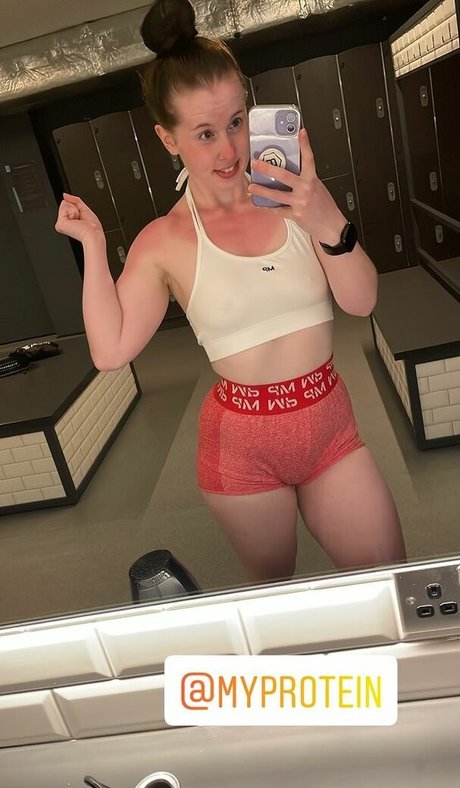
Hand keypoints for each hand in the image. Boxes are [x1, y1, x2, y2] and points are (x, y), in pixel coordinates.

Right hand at [55, 193, 103, 244]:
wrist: (93, 234)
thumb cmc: (92, 228)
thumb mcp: (84, 209)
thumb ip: (74, 200)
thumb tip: (64, 195)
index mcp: (68, 221)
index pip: (68, 204)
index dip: (76, 207)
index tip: (81, 216)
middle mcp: (63, 223)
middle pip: (65, 203)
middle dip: (75, 208)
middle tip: (80, 218)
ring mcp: (60, 224)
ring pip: (64, 204)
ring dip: (75, 210)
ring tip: (78, 220)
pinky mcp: (59, 224)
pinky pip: (64, 207)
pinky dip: (73, 211)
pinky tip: (75, 221)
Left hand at [248, 128, 345, 244]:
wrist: (332, 226)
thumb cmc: (325, 206)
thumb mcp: (317, 188)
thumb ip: (304, 180)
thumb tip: (288, 173)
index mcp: (313, 179)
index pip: (309, 158)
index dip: (305, 144)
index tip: (301, 132)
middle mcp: (306, 189)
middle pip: (284, 175)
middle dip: (267, 168)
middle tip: (256, 163)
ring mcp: (300, 202)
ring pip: (276, 195)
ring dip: (262, 191)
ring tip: (252, 187)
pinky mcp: (295, 214)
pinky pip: (278, 210)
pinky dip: (269, 207)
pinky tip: (262, 205)